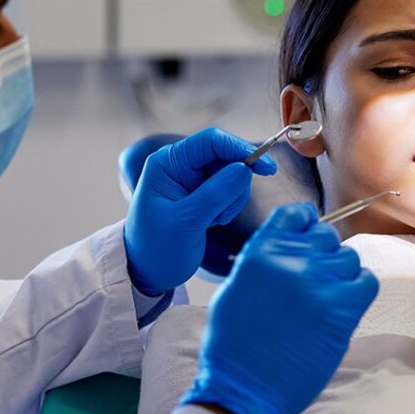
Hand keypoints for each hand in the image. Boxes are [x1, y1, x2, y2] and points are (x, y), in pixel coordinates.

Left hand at [125, 127, 276, 294]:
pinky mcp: (203, 194)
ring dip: (232, 198)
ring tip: (212, 221)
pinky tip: (212, 222)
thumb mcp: (185, 222)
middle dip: (235, 183)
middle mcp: (180, 165)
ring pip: (232, 174)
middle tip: (224, 213)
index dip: (240, 149)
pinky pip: (230, 189)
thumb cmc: (156, 248)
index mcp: (168, 162)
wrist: (148, 272)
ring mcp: (192, 179)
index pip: (211, 141)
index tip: (266, 168)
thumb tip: (245, 169)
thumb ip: (214, 195)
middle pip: (226, 156)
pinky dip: (229, 205)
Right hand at [181, 203, 378, 413]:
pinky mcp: (341, 308)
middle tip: (314, 283)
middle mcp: (291, 259)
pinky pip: (367, 281)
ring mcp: (318, 281)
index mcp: (260, 251)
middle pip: (327, 237)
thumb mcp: (236, 287)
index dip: (308, 223)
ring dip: (341, 276)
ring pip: (348, 259)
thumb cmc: (234, 344)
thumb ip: (264, 259)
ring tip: (324, 301)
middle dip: (324, 255)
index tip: (310, 235)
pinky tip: (342, 308)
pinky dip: (359, 291)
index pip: (297, 214)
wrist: (245, 387)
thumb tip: (290, 248)